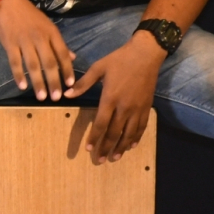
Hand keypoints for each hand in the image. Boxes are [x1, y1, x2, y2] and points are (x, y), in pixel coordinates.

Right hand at [0, 0, 75, 100]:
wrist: (7, 2)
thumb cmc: (29, 15)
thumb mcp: (48, 25)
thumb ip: (58, 43)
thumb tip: (72, 57)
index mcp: (51, 33)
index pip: (62, 53)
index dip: (67, 69)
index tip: (71, 84)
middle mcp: (39, 38)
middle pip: (49, 62)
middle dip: (54, 81)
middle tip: (56, 97)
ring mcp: (24, 41)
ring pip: (33, 65)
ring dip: (38, 82)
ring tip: (42, 97)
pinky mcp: (10, 44)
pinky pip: (15, 62)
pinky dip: (19, 75)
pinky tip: (22, 86)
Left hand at [65, 33, 166, 163]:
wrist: (146, 54)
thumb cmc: (119, 59)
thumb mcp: (98, 68)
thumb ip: (83, 83)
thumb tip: (67, 94)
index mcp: (110, 97)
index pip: (101, 123)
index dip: (95, 138)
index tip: (89, 149)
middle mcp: (124, 107)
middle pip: (115, 132)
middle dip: (106, 147)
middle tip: (100, 160)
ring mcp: (137, 108)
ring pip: (129, 133)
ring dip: (121, 147)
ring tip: (115, 158)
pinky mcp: (146, 106)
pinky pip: (141, 126)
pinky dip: (136, 137)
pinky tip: (131, 145)